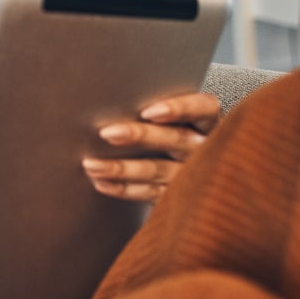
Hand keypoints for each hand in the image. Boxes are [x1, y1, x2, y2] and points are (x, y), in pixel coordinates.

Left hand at [83, 92, 220, 201]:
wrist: (191, 172)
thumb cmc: (167, 129)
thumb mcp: (170, 117)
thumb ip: (151, 109)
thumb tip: (107, 102)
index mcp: (207, 121)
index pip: (203, 108)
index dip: (179, 108)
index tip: (148, 111)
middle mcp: (204, 148)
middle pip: (175, 139)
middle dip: (140, 135)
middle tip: (107, 133)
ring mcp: (193, 175)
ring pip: (158, 169)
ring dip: (122, 168)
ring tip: (91, 164)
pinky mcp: (178, 197)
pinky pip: (150, 193)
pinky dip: (123, 189)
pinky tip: (101, 183)